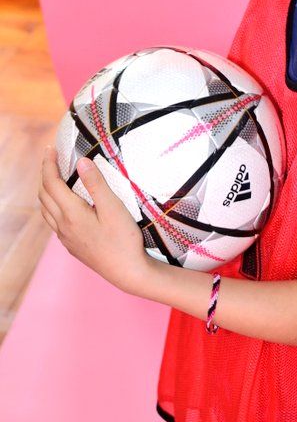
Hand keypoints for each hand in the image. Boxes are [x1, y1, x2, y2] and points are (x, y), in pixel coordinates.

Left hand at [37, 145, 151, 295]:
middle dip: (45, 175)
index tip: (51, 149)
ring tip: (55, 178)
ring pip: (46, 211)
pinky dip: (53, 206)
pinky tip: (65, 206)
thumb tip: (81, 162)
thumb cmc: (124, 240)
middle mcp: (63, 226)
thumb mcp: (114, 208)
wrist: (127, 272)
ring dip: (46, 191)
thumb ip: (96, 184)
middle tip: (53, 159)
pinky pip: (54, 222)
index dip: (49, 164)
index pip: (52, 183)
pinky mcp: (72, 246)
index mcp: (72, 214)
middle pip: (44, 196)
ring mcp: (66, 238)